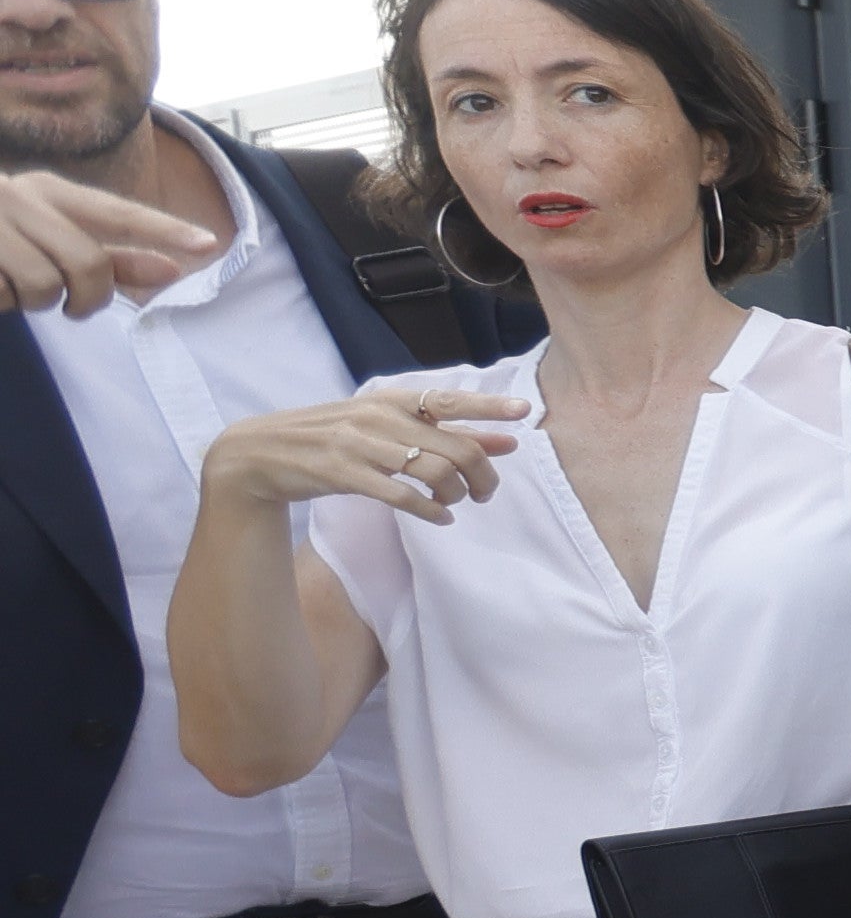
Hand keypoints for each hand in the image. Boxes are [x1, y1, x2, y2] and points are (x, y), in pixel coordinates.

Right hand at [0, 167, 219, 315]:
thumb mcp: (46, 237)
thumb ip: (106, 253)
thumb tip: (174, 269)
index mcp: (46, 190)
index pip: (117, 212)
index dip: (164, 229)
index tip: (207, 244)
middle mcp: (19, 197)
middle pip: (88, 264)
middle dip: (89, 298)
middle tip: (75, 307)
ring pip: (46, 286)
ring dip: (35, 302)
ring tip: (12, 285)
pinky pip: (5, 295)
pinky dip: (0, 301)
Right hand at [200, 385, 522, 525]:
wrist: (258, 455)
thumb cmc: (332, 439)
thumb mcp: (383, 426)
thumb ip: (442, 432)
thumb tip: (505, 441)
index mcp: (389, 400)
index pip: (449, 399)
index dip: (489, 407)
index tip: (524, 413)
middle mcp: (378, 418)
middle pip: (455, 446)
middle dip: (483, 473)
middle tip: (486, 492)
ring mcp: (359, 445)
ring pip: (434, 472)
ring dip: (456, 494)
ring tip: (457, 504)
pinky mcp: (343, 474)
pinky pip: (402, 496)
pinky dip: (431, 511)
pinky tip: (441, 518)